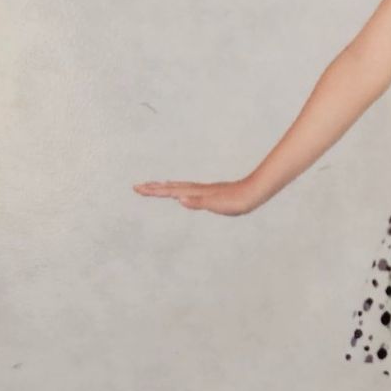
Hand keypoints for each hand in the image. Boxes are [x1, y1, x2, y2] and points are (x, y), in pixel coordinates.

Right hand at [132, 178, 263, 215]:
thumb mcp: (216, 204)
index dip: (153, 190)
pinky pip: (189, 189)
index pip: (170, 191)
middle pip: (171, 187)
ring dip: (165, 187)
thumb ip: (197, 202)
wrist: (253, 193)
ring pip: (179, 187)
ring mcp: (203, 190)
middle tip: (137, 187)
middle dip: (154, 188)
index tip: (137, 188)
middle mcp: (197, 189)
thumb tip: (180, 199)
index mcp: (195, 192)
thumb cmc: (236, 201)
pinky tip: (182, 193)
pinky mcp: (210, 193)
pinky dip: (180, 189)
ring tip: (155, 186)